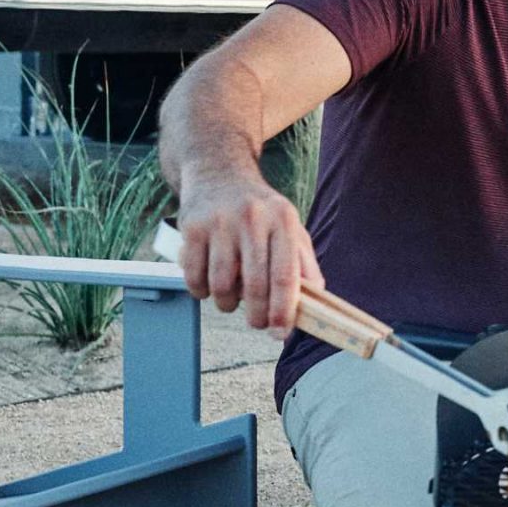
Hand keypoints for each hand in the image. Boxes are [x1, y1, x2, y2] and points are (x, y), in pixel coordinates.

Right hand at [173, 172, 324, 335]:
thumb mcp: (290, 226)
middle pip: (254, 285)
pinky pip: (194, 277)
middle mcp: (252, 219)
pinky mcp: (192, 228)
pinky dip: (201, 292)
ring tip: (231, 300)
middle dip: (257, 315)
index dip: (284, 310)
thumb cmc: (259, 209)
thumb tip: (315, 302)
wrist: (218, 173)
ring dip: (226, 304)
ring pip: (221, 285)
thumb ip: (304, 263)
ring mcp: (219, 223)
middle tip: (257, 323)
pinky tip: (209, 286)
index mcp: (283, 220)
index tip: (281, 334)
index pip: (285, 275)